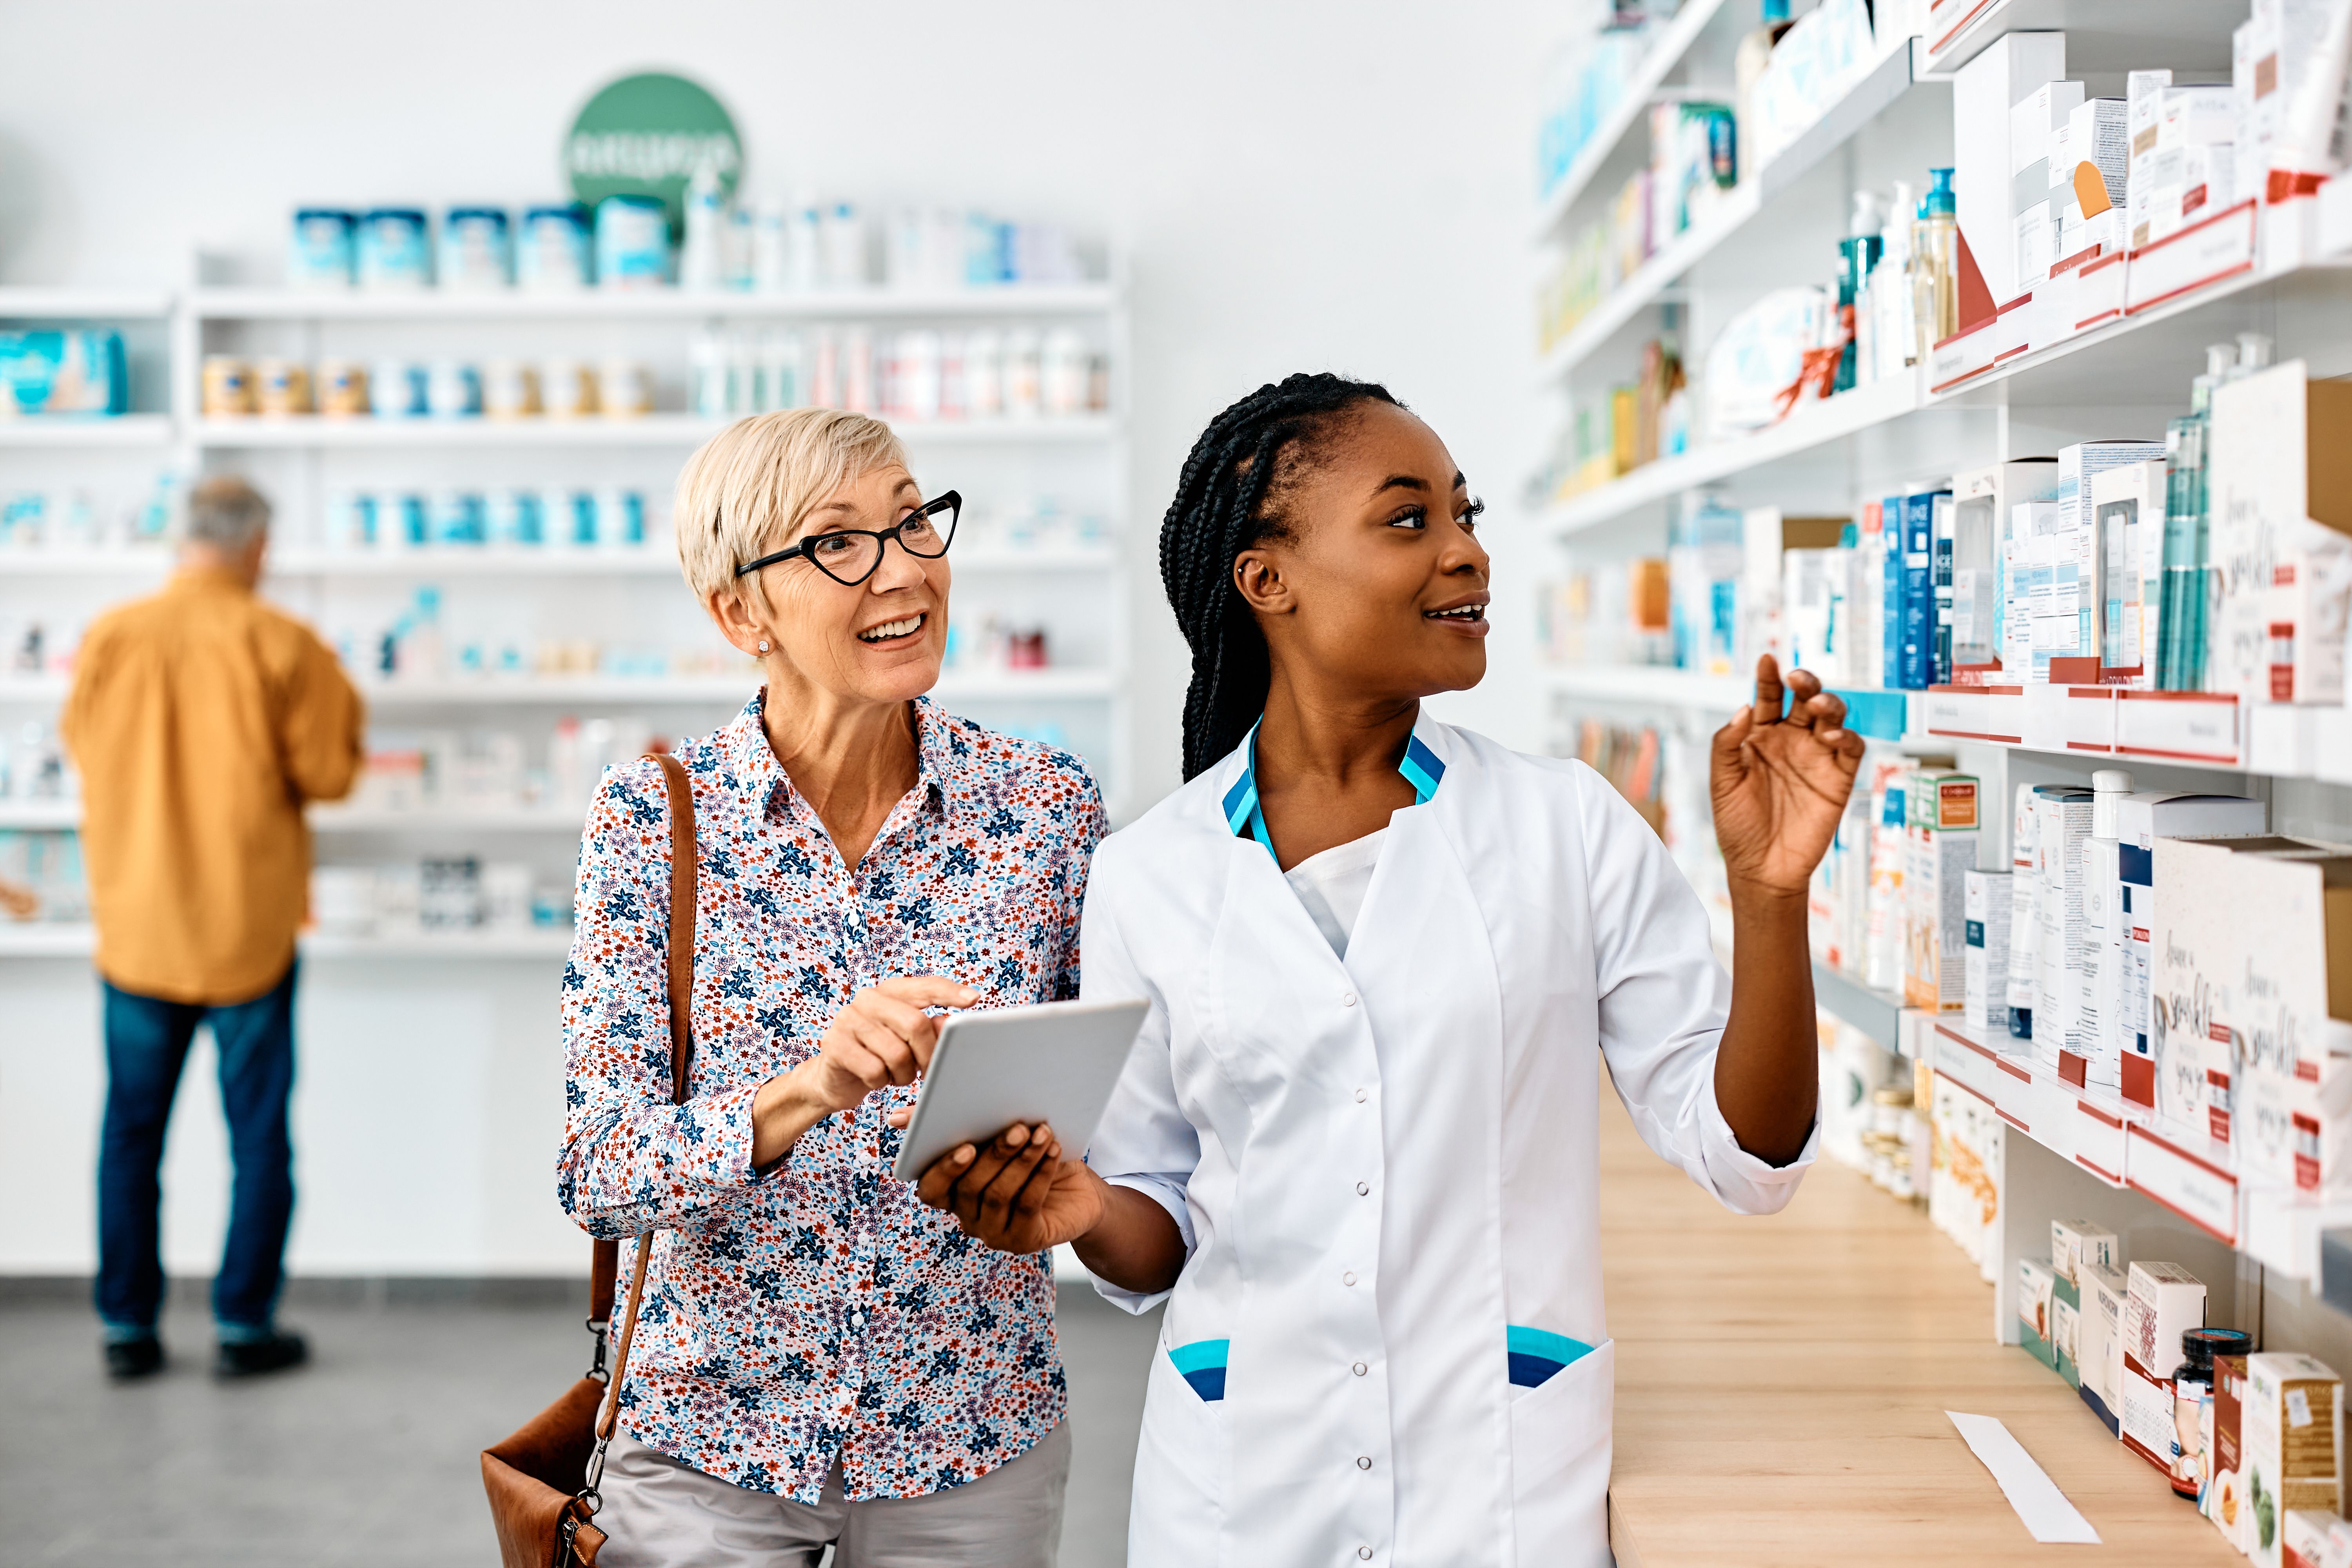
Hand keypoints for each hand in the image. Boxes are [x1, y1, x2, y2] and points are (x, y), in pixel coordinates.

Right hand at [788, 975, 977, 1118]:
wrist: (835, 1078)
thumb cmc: (879, 1056)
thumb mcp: (908, 1042)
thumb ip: (930, 1029)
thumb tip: (950, 1022)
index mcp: (891, 991)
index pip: (925, 986)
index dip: (950, 992)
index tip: (973, 999)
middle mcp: (868, 998)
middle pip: (916, 1024)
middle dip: (928, 1055)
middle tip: (929, 1073)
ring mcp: (848, 1019)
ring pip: (896, 1052)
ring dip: (903, 1074)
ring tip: (896, 1076)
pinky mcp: (834, 1044)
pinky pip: (874, 1069)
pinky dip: (881, 1082)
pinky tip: (876, 1079)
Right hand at [913, 1122, 1107, 1255]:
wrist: (1077, 1191)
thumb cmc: (1027, 1156)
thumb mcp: (993, 1134)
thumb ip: (947, 1122)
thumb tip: (897, 1118)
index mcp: (951, 1193)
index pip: (931, 1189)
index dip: (944, 1169)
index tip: (966, 1146)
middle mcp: (966, 1218)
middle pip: (970, 1188)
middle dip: (995, 1154)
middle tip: (1019, 1127)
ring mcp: (993, 1233)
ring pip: (998, 1195)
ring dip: (1022, 1161)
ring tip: (1043, 1133)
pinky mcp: (1023, 1241)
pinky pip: (1027, 1206)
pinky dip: (1041, 1175)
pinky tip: (1053, 1152)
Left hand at [1708, 655, 1863, 900]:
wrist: (1760, 867)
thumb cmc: (1737, 825)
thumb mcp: (1722, 783)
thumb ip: (1727, 744)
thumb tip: (1743, 708)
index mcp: (1760, 736)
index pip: (1767, 698)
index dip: (1768, 677)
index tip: (1766, 660)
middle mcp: (1791, 741)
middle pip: (1804, 699)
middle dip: (1805, 682)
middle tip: (1797, 677)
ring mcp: (1816, 756)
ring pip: (1831, 716)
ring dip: (1829, 703)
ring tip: (1817, 703)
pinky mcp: (1838, 777)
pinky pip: (1851, 748)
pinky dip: (1848, 736)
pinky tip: (1833, 735)